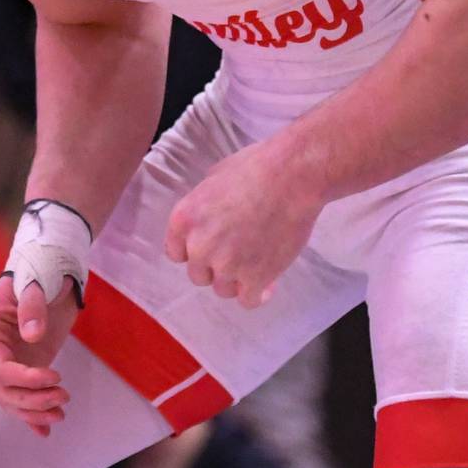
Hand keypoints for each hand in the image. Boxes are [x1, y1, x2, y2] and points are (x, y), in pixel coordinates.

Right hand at [0, 274, 78, 437]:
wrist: (54, 264)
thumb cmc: (40, 267)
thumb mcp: (35, 281)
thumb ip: (32, 305)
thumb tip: (33, 335)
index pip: (1, 367)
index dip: (26, 378)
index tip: (54, 376)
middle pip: (5, 389)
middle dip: (33, 399)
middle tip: (63, 395)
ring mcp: (11, 357)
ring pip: (13, 397)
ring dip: (36, 410)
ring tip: (61, 410)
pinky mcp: (27, 362)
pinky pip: (24, 394)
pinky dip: (34, 415)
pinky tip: (47, 430)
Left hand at [164, 139, 321, 307]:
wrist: (292, 177)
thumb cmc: (255, 167)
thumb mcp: (215, 178)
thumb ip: (204, 206)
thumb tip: (208, 218)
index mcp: (184, 219)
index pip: (176, 253)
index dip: (193, 251)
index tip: (209, 247)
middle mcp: (200, 246)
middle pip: (198, 274)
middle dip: (215, 266)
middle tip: (238, 250)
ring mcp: (227, 265)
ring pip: (223, 289)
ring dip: (237, 279)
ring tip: (256, 260)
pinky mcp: (255, 278)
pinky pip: (248, 300)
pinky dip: (257, 293)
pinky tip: (267, 282)